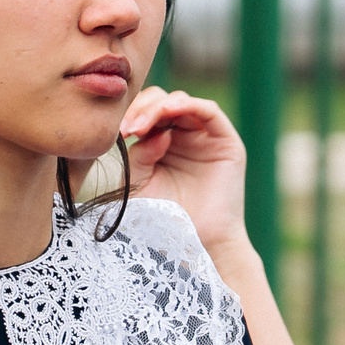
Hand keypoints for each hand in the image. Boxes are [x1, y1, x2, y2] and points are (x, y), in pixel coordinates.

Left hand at [120, 86, 248, 254]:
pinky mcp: (226, 141)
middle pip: (161, 102)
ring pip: (182, 102)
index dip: (130, 115)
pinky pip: (209, 111)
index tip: (118, 132)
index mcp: (161, 143)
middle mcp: (183, 135)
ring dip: (159, 107)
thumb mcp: (141, 183)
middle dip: (142, 109)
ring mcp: (205, 136)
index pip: (145, 114)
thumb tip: (150, 133)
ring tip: (141, 125)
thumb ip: (138, 156)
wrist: (199, 242)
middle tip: (128, 128)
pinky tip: (168, 113)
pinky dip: (188, 105)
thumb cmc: (167, 217)